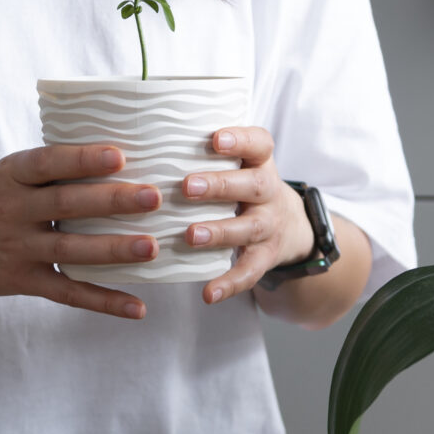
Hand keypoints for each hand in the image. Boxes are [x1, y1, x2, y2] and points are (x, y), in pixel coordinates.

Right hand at [0, 143, 161, 319]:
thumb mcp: (2, 175)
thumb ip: (45, 169)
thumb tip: (112, 154)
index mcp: (9, 176)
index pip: (47, 163)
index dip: (82, 159)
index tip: (119, 155)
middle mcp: (12, 211)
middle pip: (66, 205)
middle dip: (111, 200)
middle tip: (152, 197)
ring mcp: (16, 249)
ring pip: (70, 251)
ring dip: (113, 250)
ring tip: (151, 247)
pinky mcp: (21, 281)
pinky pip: (67, 293)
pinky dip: (103, 302)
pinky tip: (137, 307)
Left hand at [181, 126, 310, 304]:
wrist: (291, 226)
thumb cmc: (244, 186)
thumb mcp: (240, 164)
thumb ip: (205, 153)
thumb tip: (142, 139)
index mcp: (260, 163)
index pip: (260, 143)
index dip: (241, 140)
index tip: (216, 139)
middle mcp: (269, 192)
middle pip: (254, 185)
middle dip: (220, 186)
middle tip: (187, 187)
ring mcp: (269, 225)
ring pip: (249, 227)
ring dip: (220, 232)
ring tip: (191, 235)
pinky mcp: (266, 256)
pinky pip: (250, 271)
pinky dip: (229, 283)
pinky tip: (208, 294)